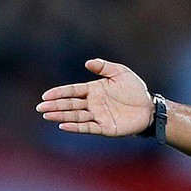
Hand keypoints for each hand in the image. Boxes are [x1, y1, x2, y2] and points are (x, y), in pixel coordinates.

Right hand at [38, 59, 153, 136]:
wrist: (149, 108)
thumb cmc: (136, 90)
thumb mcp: (121, 72)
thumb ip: (104, 67)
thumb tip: (87, 62)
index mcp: (94, 90)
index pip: (72, 91)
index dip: (59, 93)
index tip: (46, 96)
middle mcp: (93, 103)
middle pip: (70, 104)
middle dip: (55, 106)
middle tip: (40, 108)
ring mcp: (97, 116)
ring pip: (75, 116)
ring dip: (61, 116)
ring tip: (47, 115)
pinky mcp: (104, 127)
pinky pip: (87, 127)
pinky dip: (75, 127)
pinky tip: (64, 125)